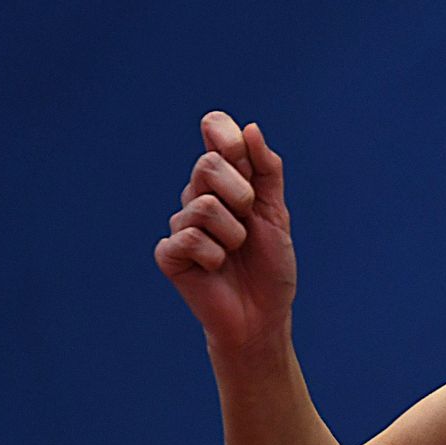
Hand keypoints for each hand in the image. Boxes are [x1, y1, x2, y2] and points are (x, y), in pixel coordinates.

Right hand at [154, 110, 296, 350]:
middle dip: (242, 194)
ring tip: (235, 252)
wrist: (264, 315)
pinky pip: (190, 238)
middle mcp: (198, 196)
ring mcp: (181, 225)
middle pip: (208, 164)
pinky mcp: (169, 254)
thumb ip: (267, 171)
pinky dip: (215, 256)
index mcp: (224, 181)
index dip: (224, 134)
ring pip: (204, 206)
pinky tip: (216, 269)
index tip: (240, 152)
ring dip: (234, 234)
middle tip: (249, 221)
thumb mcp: (276, 214)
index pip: (213, 131)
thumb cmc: (271, 267)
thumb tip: (249, 129)